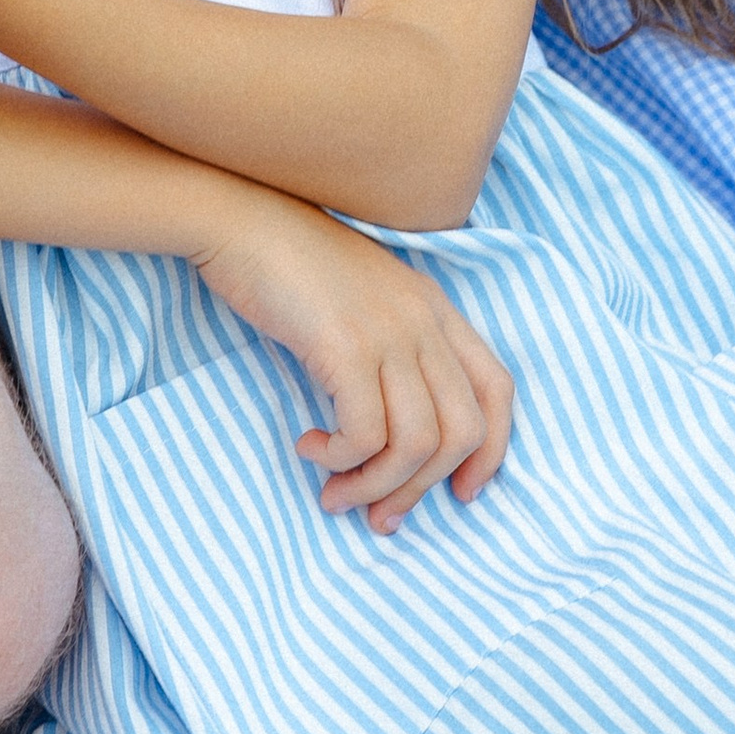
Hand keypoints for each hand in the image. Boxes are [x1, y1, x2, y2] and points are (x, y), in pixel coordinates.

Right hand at [195, 190, 511, 531]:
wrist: (237, 217)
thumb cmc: (287, 266)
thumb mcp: (360, 301)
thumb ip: (388, 350)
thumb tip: (386, 437)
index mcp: (434, 307)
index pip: (497, 389)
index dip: (490, 452)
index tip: (459, 493)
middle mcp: (423, 320)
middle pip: (461, 431)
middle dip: (420, 489)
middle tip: (378, 516)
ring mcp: (388, 331)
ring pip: (416, 444)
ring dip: (374, 486)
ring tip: (334, 492)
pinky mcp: (345, 345)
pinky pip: (364, 434)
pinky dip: (339, 458)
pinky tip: (309, 447)